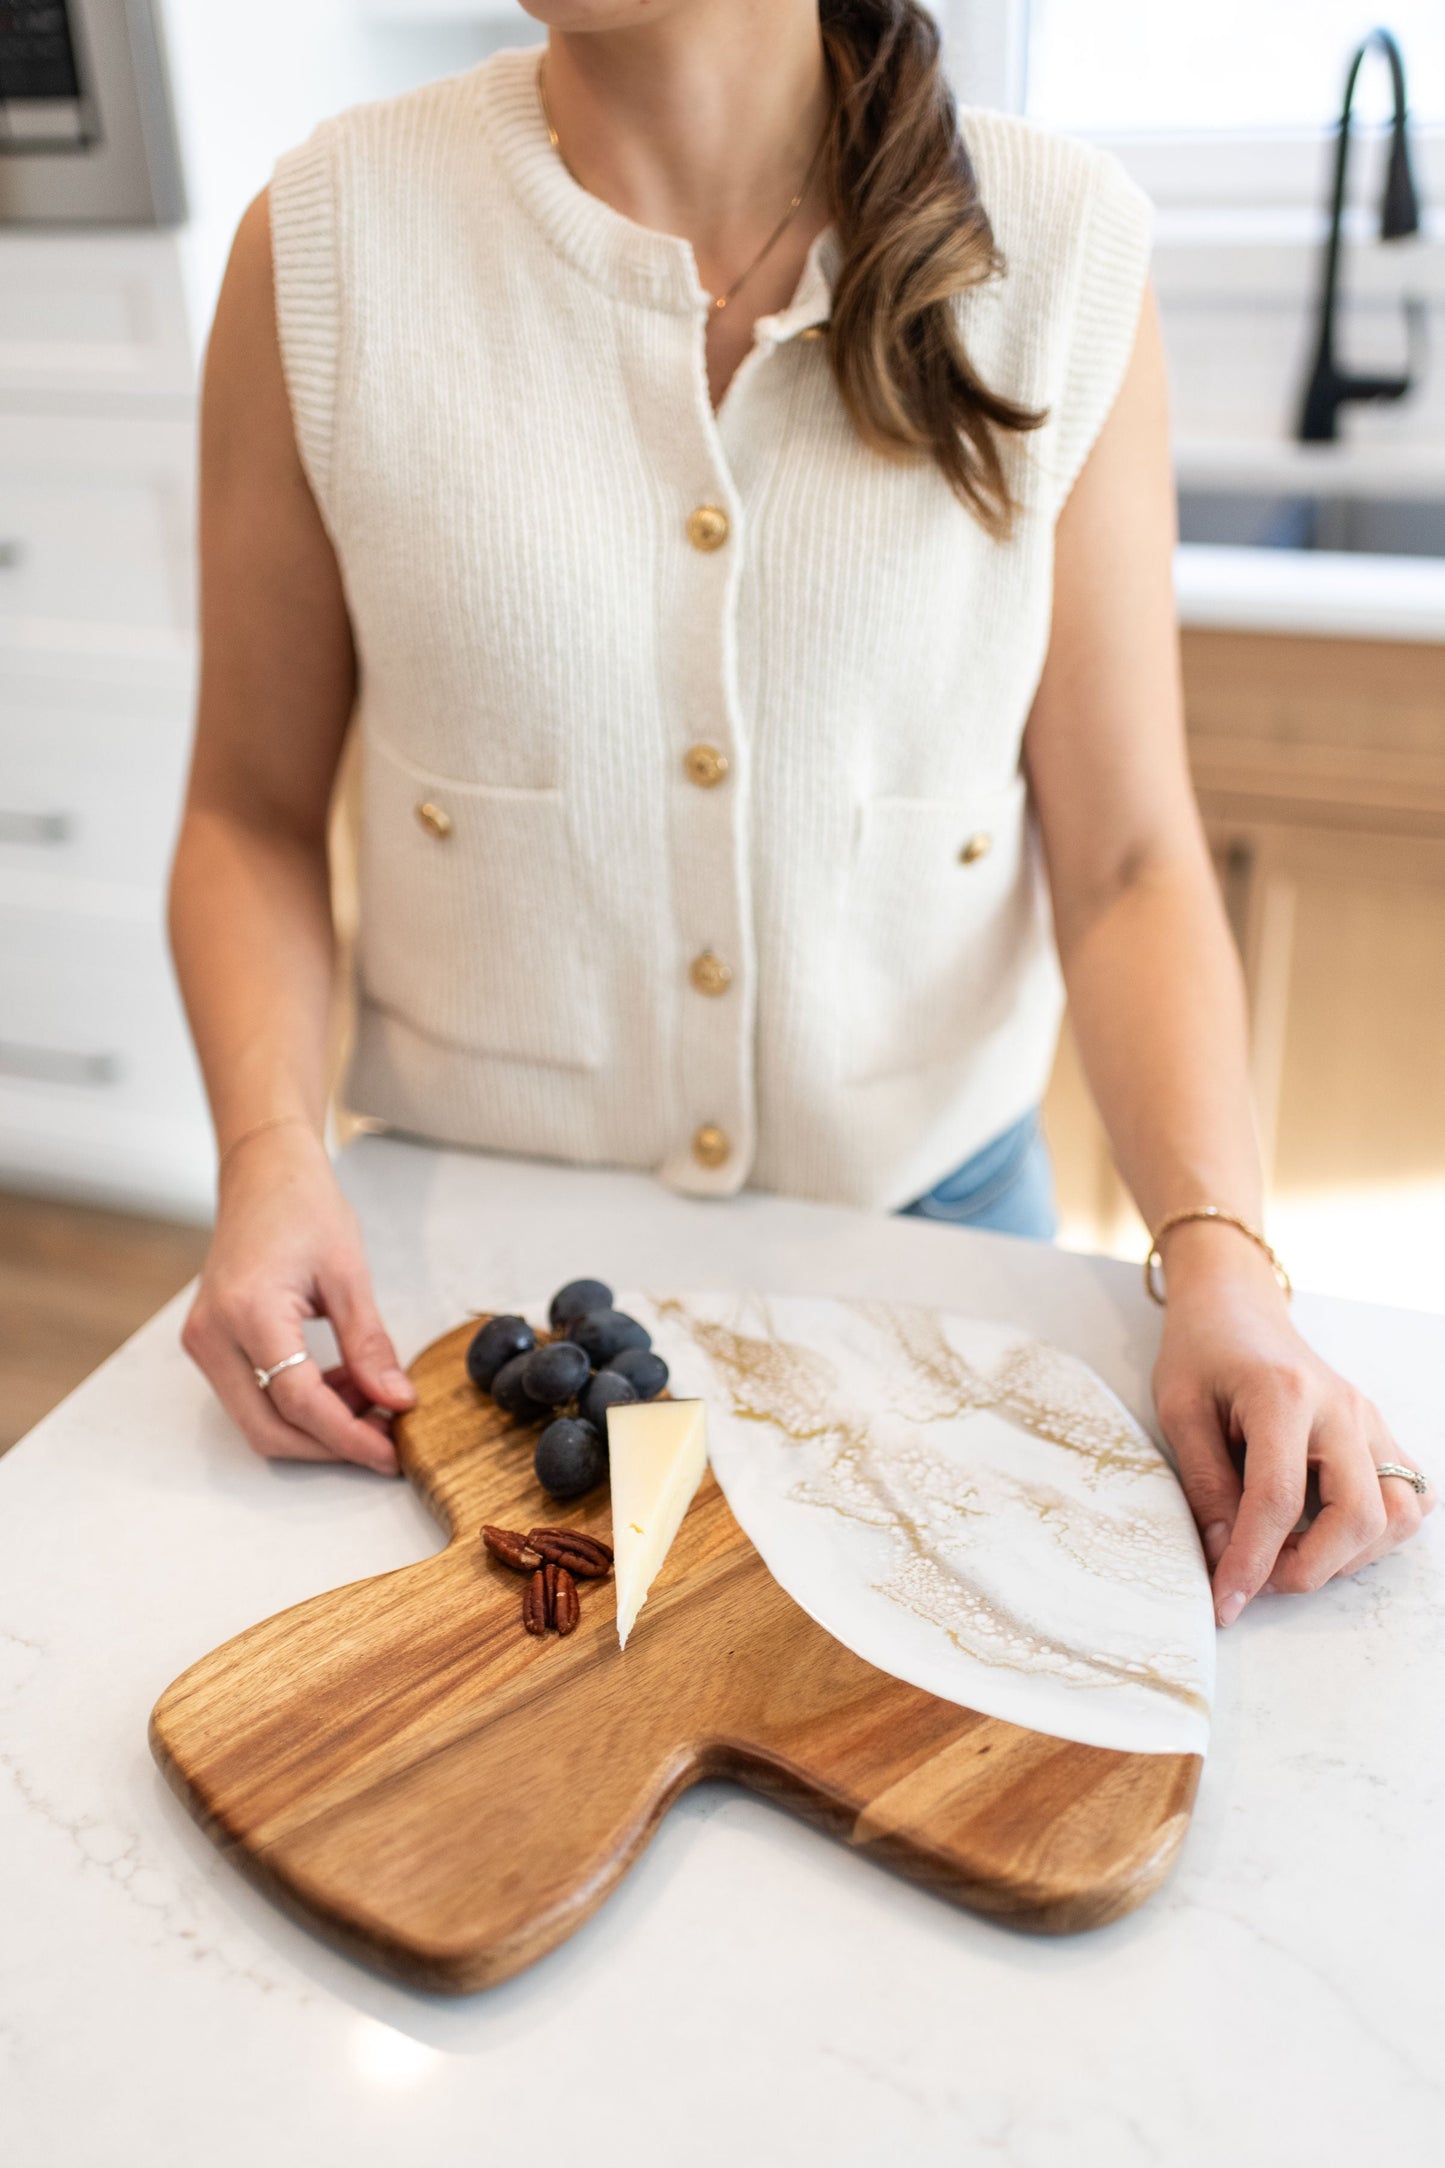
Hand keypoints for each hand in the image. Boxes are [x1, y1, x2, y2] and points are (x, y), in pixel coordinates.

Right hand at [181, 1124, 413, 1473]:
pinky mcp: (210, 1344)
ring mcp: (204, 1342)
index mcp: (248, 1311)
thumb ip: (370, 1344)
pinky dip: (297, 1405)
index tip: (391, 1453)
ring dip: (315, 1425)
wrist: (263, 1173)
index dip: (348, 1436)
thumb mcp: (349, 1273)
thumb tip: (396, 1402)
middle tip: (385, 1436)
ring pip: (258, 1421)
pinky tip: (340, 1382)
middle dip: (330, 1444)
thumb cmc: (303, 1207)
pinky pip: (252, 1397)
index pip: (297, 1401)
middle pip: (268, 1428)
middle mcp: (213, 1335)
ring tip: (368, 1395)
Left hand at [1151, 1226, 1433, 1626]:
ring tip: (1288, 1554)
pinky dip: (1376, 1534)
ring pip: (1397, 1515)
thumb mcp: (1179, 1410)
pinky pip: (1408, 1499)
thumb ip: (1205, 1484)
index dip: (1251, 1562)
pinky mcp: (1381, 1435)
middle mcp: (1342, 1408)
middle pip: (1358, 1515)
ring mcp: (1371, 1421)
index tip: (1224, 1603)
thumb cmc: (1201, 1353)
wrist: (1236, 1308)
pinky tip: (1325, 1532)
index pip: (1279, 1500)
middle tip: (1255, 1578)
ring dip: (1347, 1556)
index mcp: (1284, 1395)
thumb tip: (1227, 1555)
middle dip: (1308, 1568)